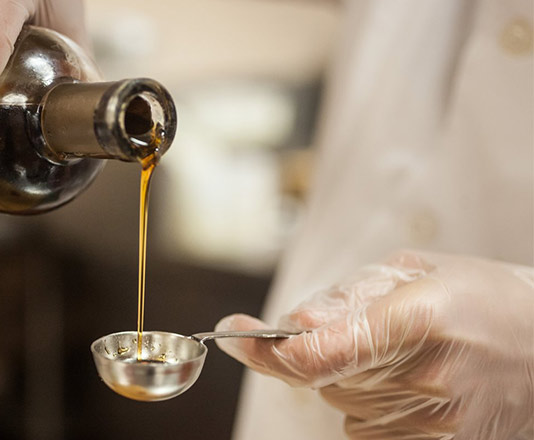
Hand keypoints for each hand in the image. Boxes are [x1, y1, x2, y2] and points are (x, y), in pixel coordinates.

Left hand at [215, 250, 533, 438]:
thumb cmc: (486, 298)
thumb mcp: (417, 271)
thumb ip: (349, 298)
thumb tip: (295, 326)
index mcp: (420, 318)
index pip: (322, 353)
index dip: (269, 351)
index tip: (235, 337)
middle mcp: (429, 376)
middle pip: (325, 379)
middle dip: (320, 354)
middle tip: (360, 330)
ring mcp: (439, 423)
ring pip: (344, 406)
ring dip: (351, 381)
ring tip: (404, 356)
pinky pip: (368, 432)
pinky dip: (370, 407)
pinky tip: (409, 384)